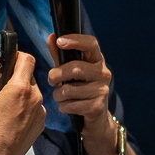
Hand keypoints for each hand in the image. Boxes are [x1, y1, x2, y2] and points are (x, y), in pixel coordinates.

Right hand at [0, 50, 45, 154]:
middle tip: (1, 86)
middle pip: (29, 76)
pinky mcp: (42, 122)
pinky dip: (27, 107)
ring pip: (33, 92)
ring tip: (6, 105)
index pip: (27, 59)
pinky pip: (36, 107)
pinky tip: (13, 118)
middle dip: (16, 77)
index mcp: (21, 87)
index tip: (8, 60)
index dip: (18, 55)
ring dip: (22, 92)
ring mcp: (42, 110)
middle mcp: (36, 96)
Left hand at [48, 32, 117, 154]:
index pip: (91, 44)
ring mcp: (102, 90)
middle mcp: (104, 73)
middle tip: (51, 80)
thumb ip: (60, 55)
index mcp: (97, 61)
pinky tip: (68, 107)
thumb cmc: (80, 89)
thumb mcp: (70, 71)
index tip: (60, 41)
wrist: (96, 118)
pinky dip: (63, 107)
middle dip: (57, 75)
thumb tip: (51, 36)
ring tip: (62, 97)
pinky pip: (70, 105)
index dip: (76, 40)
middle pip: (75, 68)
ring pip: (69, 90)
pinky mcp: (97, 107)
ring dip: (58, 95)